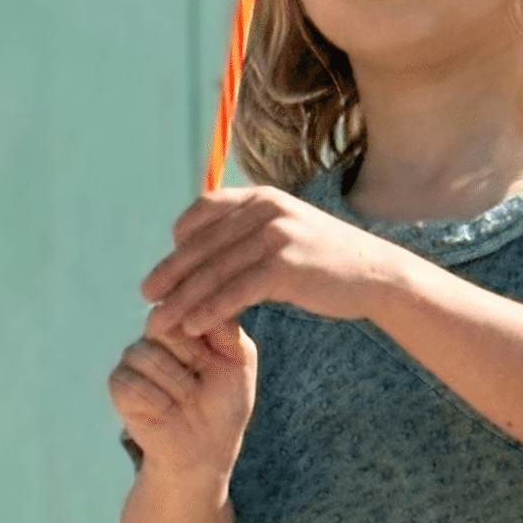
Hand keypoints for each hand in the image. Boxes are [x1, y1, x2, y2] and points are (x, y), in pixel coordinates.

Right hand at [107, 312, 257, 476]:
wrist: (208, 448)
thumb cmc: (225, 403)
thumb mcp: (239, 359)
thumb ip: (224, 326)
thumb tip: (200, 299)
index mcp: (184, 324)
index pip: (186, 309)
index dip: (205, 340)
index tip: (216, 362)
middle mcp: (155, 335)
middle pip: (165, 329)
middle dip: (192, 361)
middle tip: (201, 384)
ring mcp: (133, 358)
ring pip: (147, 356)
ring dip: (177, 386)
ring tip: (186, 400)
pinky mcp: (119, 384)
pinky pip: (133, 383)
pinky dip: (159, 402)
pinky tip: (169, 412)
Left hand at [140, 187, 401, 337]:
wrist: (376, 274)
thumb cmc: (326, 261)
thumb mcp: (287, 233)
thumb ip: (251, 233)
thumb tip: (209, 250)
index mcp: (261, 197)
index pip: (203, 211)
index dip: (180, 240)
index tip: (169, 269)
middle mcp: (265, 209)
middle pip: (202, 244)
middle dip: (170, 274)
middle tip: (146, 297)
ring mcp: (276, 235)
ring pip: (214, 271)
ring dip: (183, 299)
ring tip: (161, 322)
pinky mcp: (286, 266)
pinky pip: (236, 291)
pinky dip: (210, 309)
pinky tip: (194, 326)